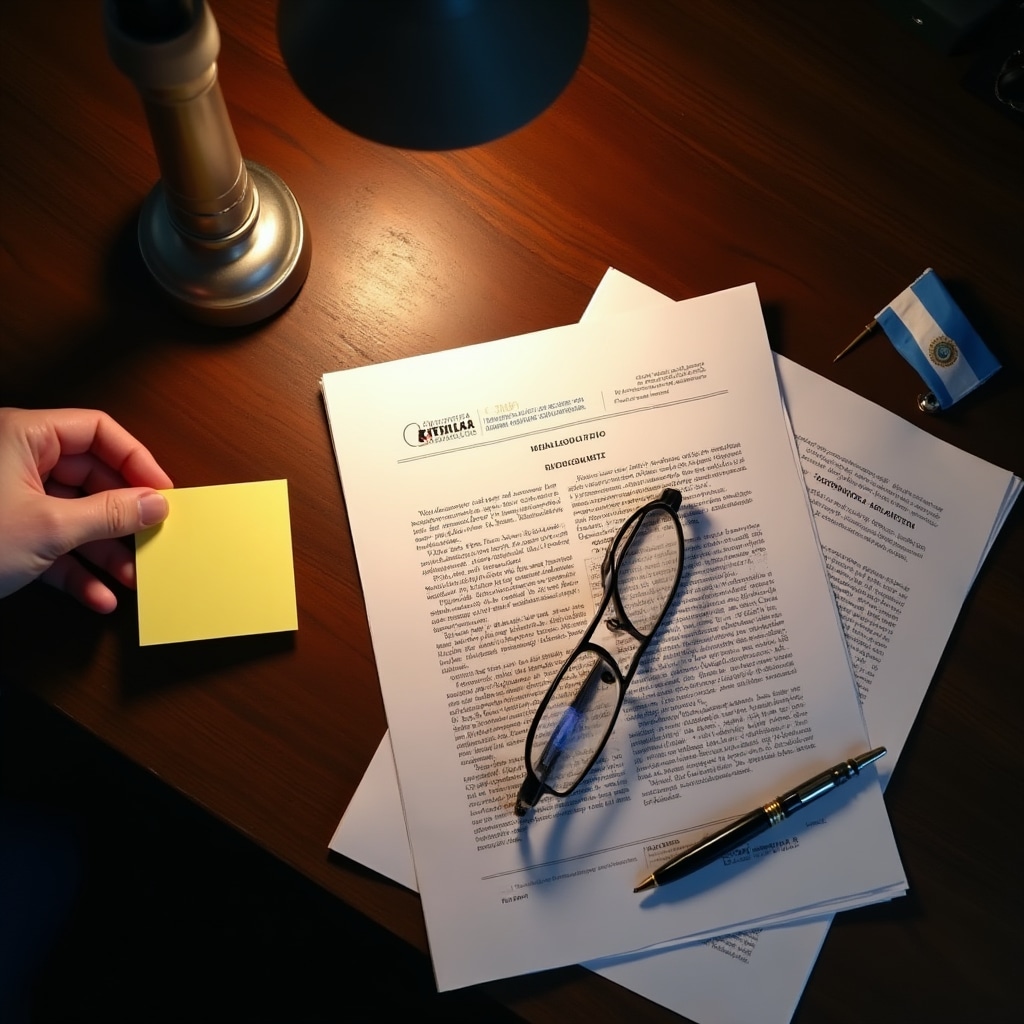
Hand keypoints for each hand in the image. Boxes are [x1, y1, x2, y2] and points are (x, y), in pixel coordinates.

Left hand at [0, 407, 172, 612]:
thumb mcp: (50, 529)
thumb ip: (110, 513)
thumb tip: (155, 503)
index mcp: (22, 437)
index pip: (97, 432)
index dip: (136, 460)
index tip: (163, 492)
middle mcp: (16, 462)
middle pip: (90, 478)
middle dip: (123, 516)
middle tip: (153, 537)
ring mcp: (10, 500)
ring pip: (74, 517)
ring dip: (105, 551)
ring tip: (133, 577)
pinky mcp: (4, 536)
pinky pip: (52, 546)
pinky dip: (76, 572)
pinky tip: (98, 596)